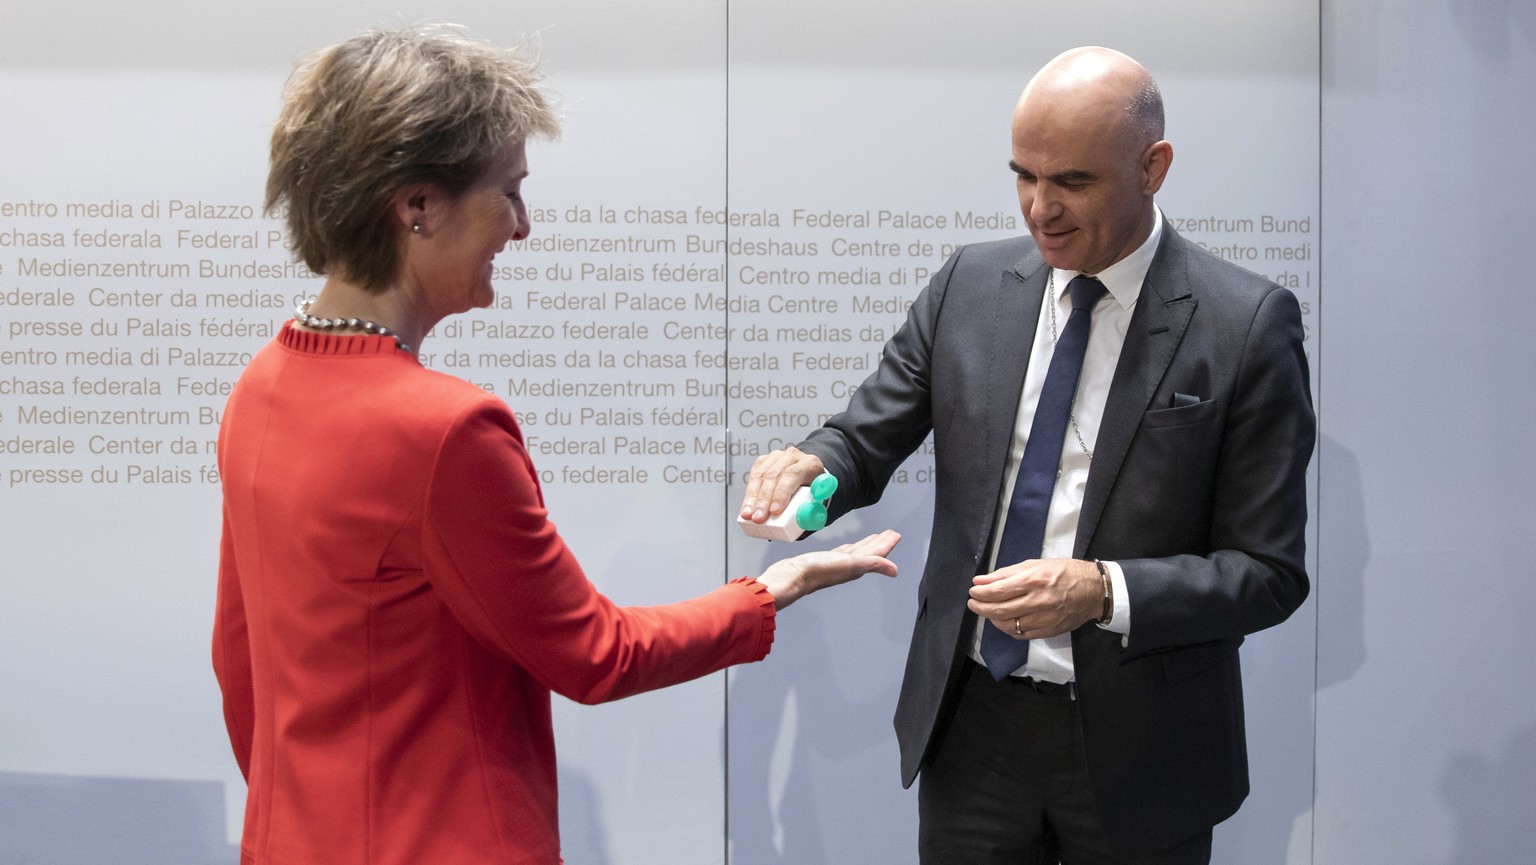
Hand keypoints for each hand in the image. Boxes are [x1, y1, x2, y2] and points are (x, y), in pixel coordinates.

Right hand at [739, 446, 826, 524]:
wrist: (807, 475)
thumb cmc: (812, 491)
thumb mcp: (818, 500)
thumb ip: (814, 509)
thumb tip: (805, 518)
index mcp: (810, 464)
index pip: (793, 474)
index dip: (782, 493)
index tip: (774, 511)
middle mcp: (792, 457)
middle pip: (774, 476)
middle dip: (764, 500)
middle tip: (758, 518)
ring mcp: (776, 457)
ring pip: (761, 476)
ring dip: (753, 498)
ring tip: (748, 516)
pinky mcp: (763, 461)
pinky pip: (753, 477)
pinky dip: (749, 494)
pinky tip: (746, 507)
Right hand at [756, 530, 900, 610]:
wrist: (791, 575)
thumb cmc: (817, 572)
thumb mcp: (851, 564)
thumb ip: (874, 564)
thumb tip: (894, 571)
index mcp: (856, 566)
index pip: (877, 553)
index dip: (887, 544)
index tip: (895, 535)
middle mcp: (848, 565)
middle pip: (869, 551)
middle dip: (880, 542)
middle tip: (890, 533)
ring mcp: (836, 563)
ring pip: (857, 551)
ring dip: (867, 543)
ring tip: (875, 537)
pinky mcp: (824, 560)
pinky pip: (843, 552)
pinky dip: (851, 547)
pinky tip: (849, 547)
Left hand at [967, 558, 1099, 639]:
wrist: (1093, 591)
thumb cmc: (1064, 573)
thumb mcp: (1035, 565)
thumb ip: (1006, 574)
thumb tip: (981, 581)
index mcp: (1034, 580)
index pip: (998, 591)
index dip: (981, 593)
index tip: (973, 591)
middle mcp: (1038, 601)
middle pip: (1000, 610)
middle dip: (981, 607)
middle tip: (973, 603)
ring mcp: (1044, 619)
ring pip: (1008, 625)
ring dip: (993, 619)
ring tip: (988, 611)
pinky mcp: (1048, 631)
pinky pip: (1021, 634)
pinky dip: (1008, 629)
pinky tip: (1004, 621)